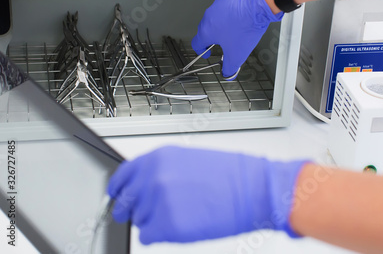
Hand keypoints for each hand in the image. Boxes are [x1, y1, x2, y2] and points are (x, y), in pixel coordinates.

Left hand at [107, 146, 306, 244]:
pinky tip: (180, 225)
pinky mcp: (167, 226)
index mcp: (157, 158)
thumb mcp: (188, 159)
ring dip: (153, 220)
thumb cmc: (230, 174)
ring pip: (138, 220)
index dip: (118, 190)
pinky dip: (160, 235)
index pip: (122, 176)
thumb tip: (142, 185)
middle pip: (126, 202)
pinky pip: (147, 236)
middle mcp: (153, 178)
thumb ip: (160, 170)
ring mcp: (158, 202)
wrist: (253, 189)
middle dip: (134, 209)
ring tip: (181, 213)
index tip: (116, 196)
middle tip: (149, 213)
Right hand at [192, 0, 283, 79]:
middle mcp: (208, 16)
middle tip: (225, 43)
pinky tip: (241, 16)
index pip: (197, 43)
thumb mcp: (237, 54)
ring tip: (237, 28)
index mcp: (206, 31)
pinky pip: (226, 5)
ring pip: (216, 16)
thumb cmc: (246, 27)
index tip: (207, 52)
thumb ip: (230, 67)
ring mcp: (217, 3)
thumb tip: (227, 73)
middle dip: (215, 38)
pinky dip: (231, 11)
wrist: (258, 5)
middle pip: (207, 30)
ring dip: (223, 23)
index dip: (201, 51)